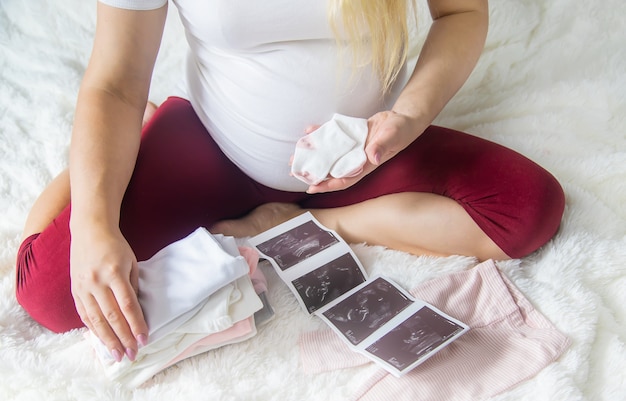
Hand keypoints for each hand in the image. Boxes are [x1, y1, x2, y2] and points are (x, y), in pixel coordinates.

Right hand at [70, 226, 147, 361]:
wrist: (89, 230)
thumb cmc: (115, 246)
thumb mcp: (131, 262)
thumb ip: (133, 286)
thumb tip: (135, 312)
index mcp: (115, 272)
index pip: (127, 305)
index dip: (136, 324)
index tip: (144, 339)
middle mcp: (97, 281)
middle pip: (111, 316)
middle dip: (123, 338)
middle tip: (132, 354)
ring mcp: (83, 286)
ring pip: (95, 319)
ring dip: (107, 339)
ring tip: (117, 354)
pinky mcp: (74, 290)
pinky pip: (83, 314)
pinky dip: (93, 329)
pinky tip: (101, 340)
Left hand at [306, 111, 422, 192]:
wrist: (403, 119)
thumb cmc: (401, 130)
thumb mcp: (393, 137)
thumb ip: (382, 146)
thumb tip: (372, 156)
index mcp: (366, 164)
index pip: (344, 179)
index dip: (328, 184)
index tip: (312, 187)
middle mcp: (356, 158)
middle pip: (332, 169)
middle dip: (314, 172)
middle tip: (294, 171)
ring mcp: (352, 147)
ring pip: (329, 154)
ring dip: (314, 155)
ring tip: (296, 155)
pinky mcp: (351, 136)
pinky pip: (333, 137)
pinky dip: (321, 134)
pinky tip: (308, 131)